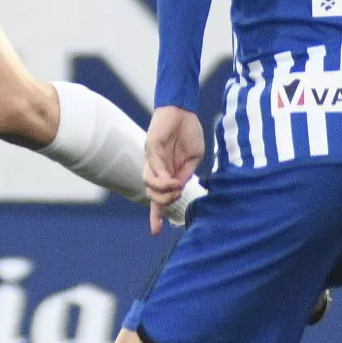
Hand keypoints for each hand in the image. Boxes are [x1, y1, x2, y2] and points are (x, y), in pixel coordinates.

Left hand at [144, 106, 204, 231]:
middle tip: (178, 195)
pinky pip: (153, 168)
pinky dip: (163, 179)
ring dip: (163, 192)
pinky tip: (173, 180)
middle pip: (152, 195)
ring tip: (176, 186)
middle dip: (164, 203)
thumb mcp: (193, 158)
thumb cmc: (188, 132)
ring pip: (148, 184)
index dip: (157, 215)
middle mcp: (157, 168)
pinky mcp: (151, 147)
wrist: (184, 110)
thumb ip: (186, 173)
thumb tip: (178, 187)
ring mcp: (152, 158)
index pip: (158, 197)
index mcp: (168, 172)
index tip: (156, 232)